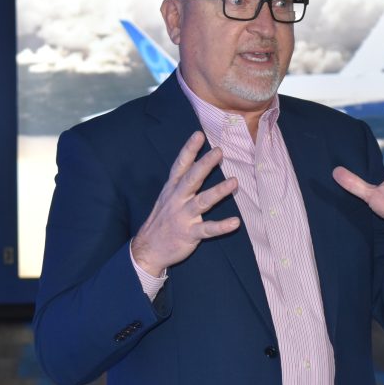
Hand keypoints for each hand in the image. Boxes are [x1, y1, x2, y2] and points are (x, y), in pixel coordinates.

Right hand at [131, 131, 239, 274]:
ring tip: (234, 182)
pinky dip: (221, 226)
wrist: (148, 249)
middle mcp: (177, 200)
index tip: (198, 135)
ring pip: (202, 201)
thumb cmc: (162, 220)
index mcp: (172, 189)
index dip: (189, 150)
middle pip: (191, 179)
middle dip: (205, 164)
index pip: (180, 166)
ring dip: (218, 191)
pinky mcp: (189, 233)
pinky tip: (235, 222)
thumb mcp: (168, 197)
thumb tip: (198, 163)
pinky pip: (207, 229)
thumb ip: (181, 182)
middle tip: (219, 151)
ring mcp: (183, 217)